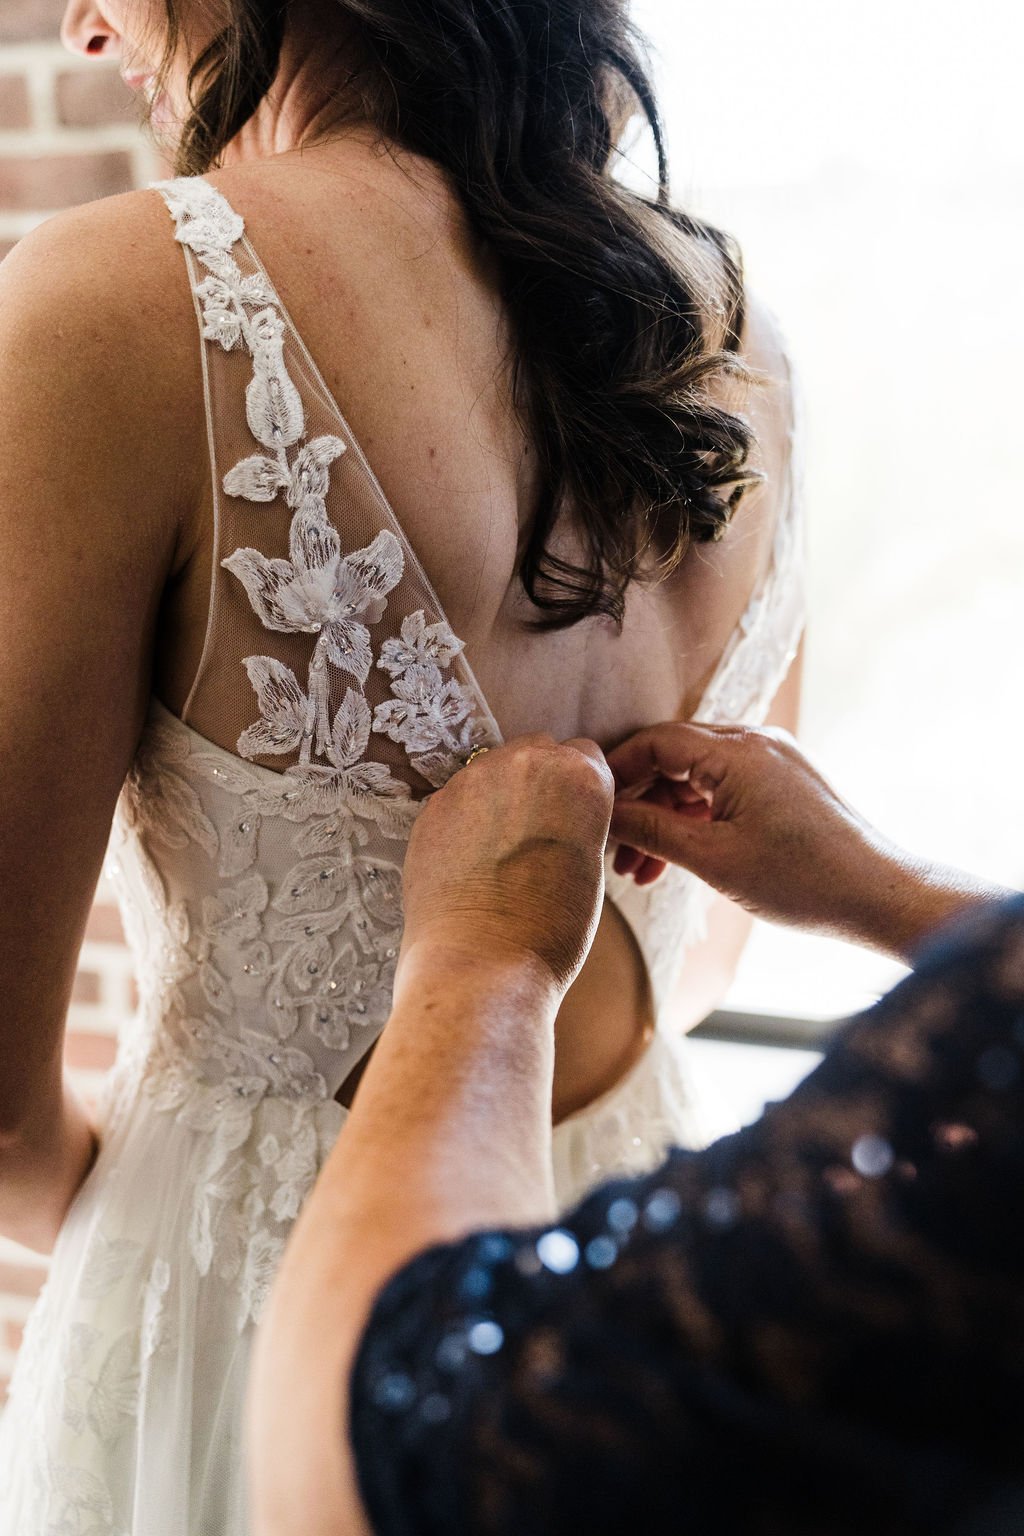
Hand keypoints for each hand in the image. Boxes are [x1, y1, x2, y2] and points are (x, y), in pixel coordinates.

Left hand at [399, 735, 613, 992]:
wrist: (482, 965)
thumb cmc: (549, 931)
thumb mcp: (590, 867)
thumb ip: (577, 820)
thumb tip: (559, 813)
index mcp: (578, 775)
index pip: (587, 756)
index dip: (582, 790)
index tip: (576, 818)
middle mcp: (524, 763)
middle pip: (538, 752)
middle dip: (541, 784)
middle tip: (540, 836)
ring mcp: (471, 781)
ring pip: (493, 771)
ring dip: (501, 798)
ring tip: (502, 854)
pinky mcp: (432, 806)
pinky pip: (458, 799)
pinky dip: (466, 820)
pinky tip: (471, 862)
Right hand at [606, 722, 931, 954]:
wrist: (878, 895)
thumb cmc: (804, 881)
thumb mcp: (713, 858)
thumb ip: (651, 830)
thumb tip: (605, 815)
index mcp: (738, 751)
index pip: (656, 742)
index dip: (617, 773)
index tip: (592, 808)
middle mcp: (756, 743)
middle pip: (674, 757)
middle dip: (638, 803)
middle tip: (612, 847)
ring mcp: (773, 761)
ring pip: (697, 779)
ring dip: (665, 818)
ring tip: (640, 870)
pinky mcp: (784, 783)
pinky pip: (724, 790)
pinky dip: (696, 820)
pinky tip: (676, 860)